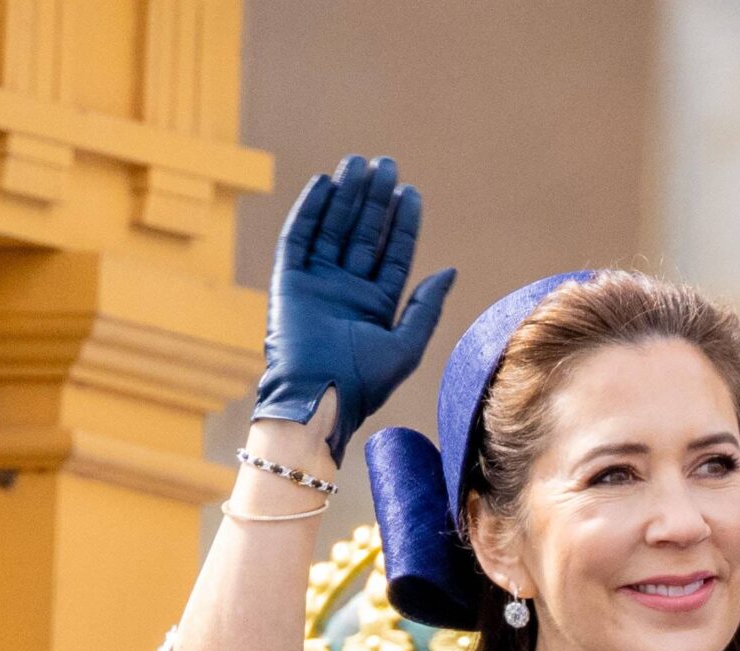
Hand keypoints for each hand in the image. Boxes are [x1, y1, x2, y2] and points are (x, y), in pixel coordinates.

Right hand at [251, 154, 456, 463]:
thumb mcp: (406, 344)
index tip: (410, 192)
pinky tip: (324, 184)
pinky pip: (298, 238)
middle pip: (363, 234)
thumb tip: (449, 270)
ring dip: (346, 196)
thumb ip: (426, 306)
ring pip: (334, 229)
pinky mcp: (289, 281)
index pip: (393, 253)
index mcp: (377, 305)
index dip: (402, 223)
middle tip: (386, 164)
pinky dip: (310, 210)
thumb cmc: (365, 381)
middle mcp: (347, 290)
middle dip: (374, 199)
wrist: (319, 397)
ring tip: (359, 163)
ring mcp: (318, 284)